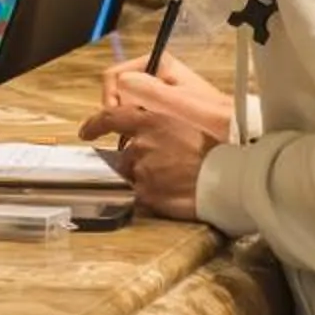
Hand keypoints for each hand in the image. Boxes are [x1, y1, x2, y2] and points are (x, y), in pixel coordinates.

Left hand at [81, 64, 230, 221]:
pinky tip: (170, 194)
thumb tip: (146, 132)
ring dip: (147, 179)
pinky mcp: (147, 194)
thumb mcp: (184, 123)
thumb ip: (159, 126)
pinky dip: (151, 196)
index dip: (94, 124)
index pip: (110, 118)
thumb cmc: (215, 149)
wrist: (227, 177)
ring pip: (133, 177)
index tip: (86, 131)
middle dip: (137, 163)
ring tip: (173, 181)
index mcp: (151, 122)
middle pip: (124, 156)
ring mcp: (142, 171)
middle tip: (162, 168)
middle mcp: (141, 145)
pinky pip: (140, 196)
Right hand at [95, 52, 235, 145]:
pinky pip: (138, 115)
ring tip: (136, 142)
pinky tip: (146, 142)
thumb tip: (121, 84)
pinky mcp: (163, 108)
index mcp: (158, 63)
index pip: (114, 75)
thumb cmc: (214, 117)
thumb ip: (152, 91)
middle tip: (127, 136)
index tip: (118, 121)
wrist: (241, 132)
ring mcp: (159, 91)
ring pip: (126, 104)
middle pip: (118, 90)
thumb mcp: (182, 103)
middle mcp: (156, 74)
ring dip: (126, 123)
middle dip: (117, 112)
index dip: (111, 98)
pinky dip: (135, 128)